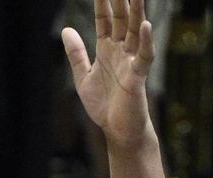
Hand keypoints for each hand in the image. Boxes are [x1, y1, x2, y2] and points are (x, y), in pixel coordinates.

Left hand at [61, 0, 154, 147]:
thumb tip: (67, 30)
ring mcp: (131, 62)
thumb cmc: (103, 105)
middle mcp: (121, 52)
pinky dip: (145, 41)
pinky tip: (145, 25)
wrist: (117, 130)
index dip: (102, 3)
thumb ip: (76, 54)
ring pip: (135, 32)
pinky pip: (144, 56)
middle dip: (120, 0)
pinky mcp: (137, 77)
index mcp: (107, 50)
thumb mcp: (82, 77)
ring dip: (136, 12)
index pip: (105, 20)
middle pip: (122, 20)